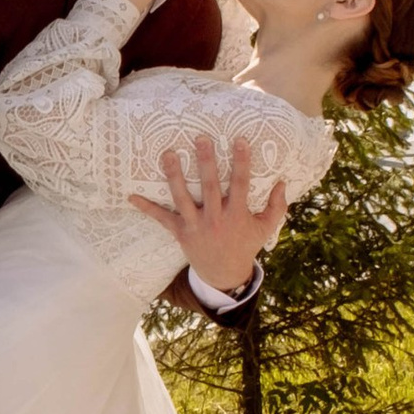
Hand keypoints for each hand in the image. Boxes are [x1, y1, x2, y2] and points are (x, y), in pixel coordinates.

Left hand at [130, 133, 287, 294]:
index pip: (241, 185)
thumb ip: (276, 206)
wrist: (224, 274)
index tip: (240, 140)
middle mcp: (215, 219)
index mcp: (237, 216)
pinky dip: (146, 208)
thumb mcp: (265, 228)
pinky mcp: (180, 233)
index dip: (241, 162)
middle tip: (201, 139)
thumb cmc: (245, 245)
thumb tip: (282, 182)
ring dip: (174, 176)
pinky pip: (162, 219)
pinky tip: (131, 196)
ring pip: (183, 199)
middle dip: (206, 163)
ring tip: (168, 154)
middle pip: (210, 187)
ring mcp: (195, 226)